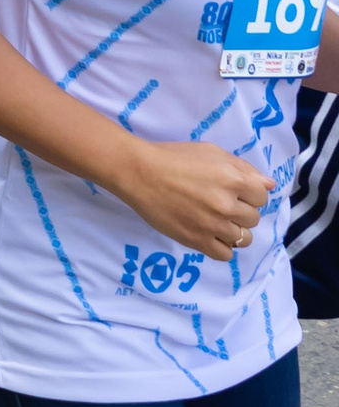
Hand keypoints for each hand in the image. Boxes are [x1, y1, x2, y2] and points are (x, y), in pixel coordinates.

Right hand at [113, 140, 273, 262]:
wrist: (138, 172)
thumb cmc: (173, 157)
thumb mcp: (210, 152)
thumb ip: (243, 168)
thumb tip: (269, 185)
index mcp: (233, 180)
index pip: (262, 197)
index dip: (248, 194)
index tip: (232, 191)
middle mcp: (227, 205)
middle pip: (253, 219)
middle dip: (240, 211)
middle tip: (218, 204)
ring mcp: (213, 225)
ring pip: (243, 239)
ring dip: (232, 230)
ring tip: (214, 220)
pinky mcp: (197, 241)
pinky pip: (225, 254)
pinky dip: (221, 246)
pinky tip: (209, 234)